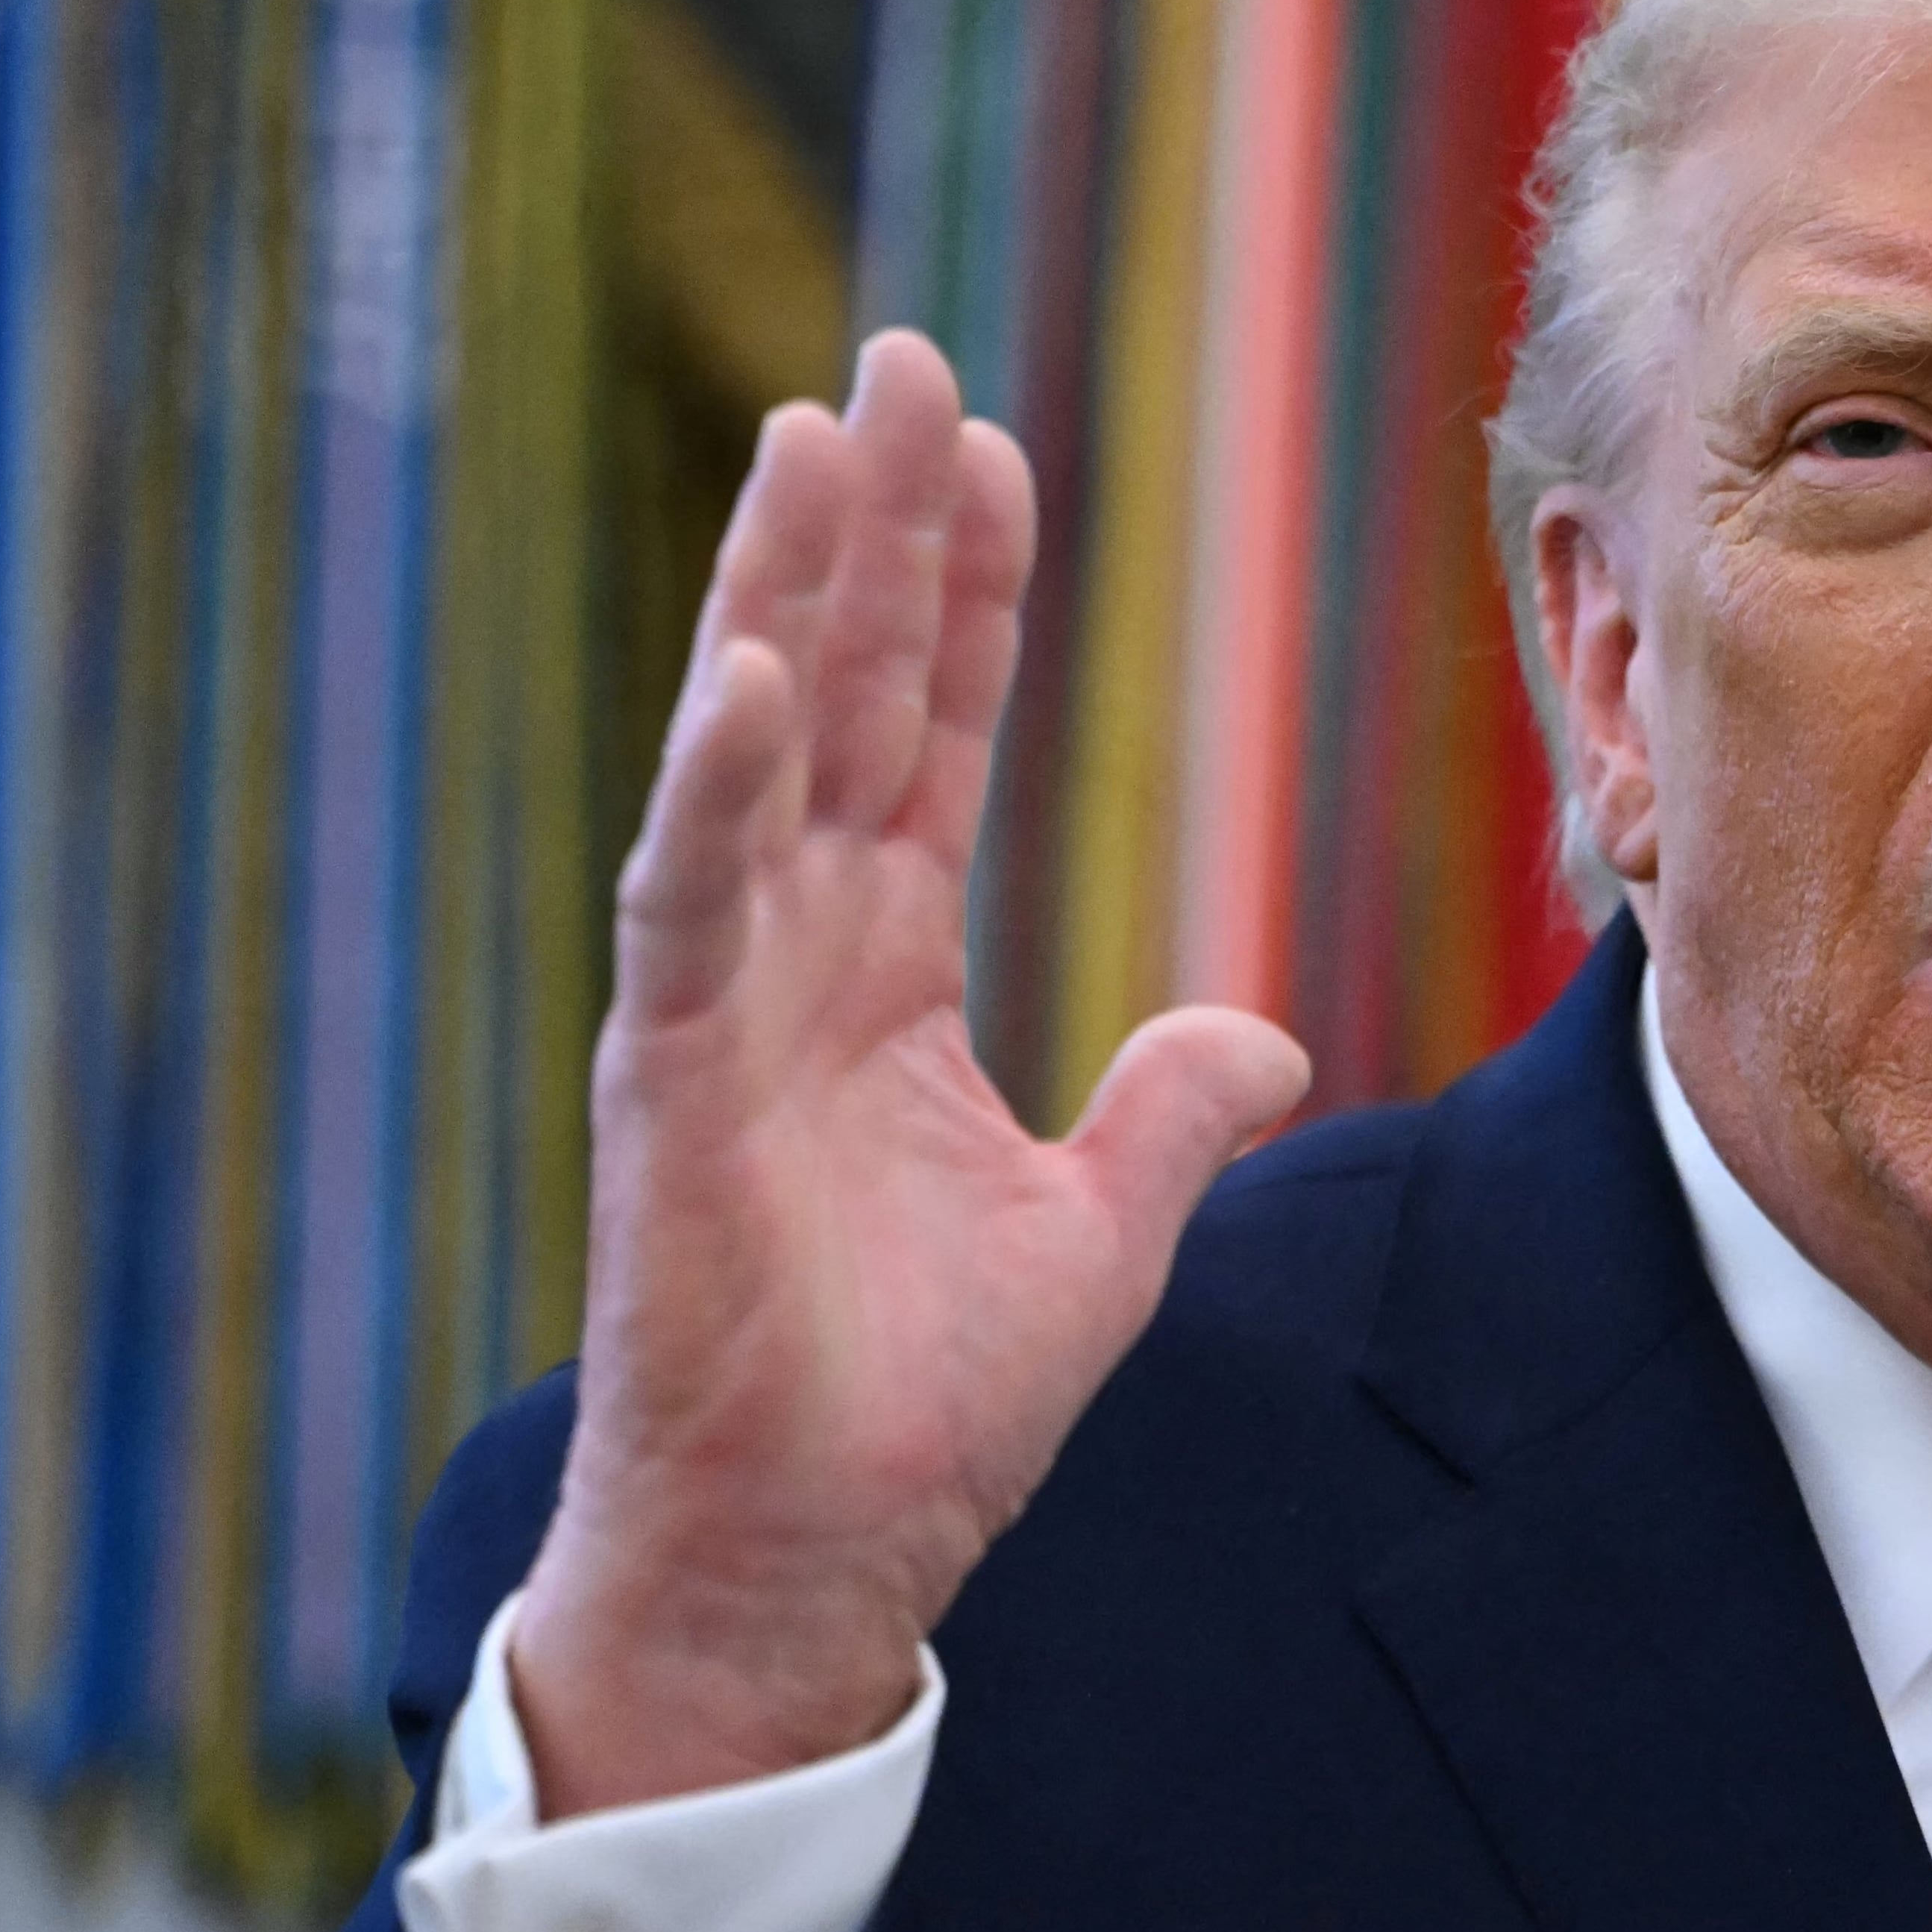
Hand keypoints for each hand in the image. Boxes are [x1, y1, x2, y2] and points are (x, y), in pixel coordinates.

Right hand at [511, 332, 1308, 1817]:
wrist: (808, 1571)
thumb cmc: (915, 1416)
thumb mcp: (1098, 1238)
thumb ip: (1169, 1116)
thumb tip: (1261, 1032)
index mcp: (883, 979)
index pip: (935, 740)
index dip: (964, 596)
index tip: (988, 451)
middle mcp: (793, 962)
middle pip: (850, 702)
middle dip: (875, 534)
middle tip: (898, 360)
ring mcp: (722, 1015)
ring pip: (758, 760)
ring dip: (790, 598)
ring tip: (819, 437)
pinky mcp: (670, 1093)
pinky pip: (692, 910)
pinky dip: (722, 792)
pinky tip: (759, 672)